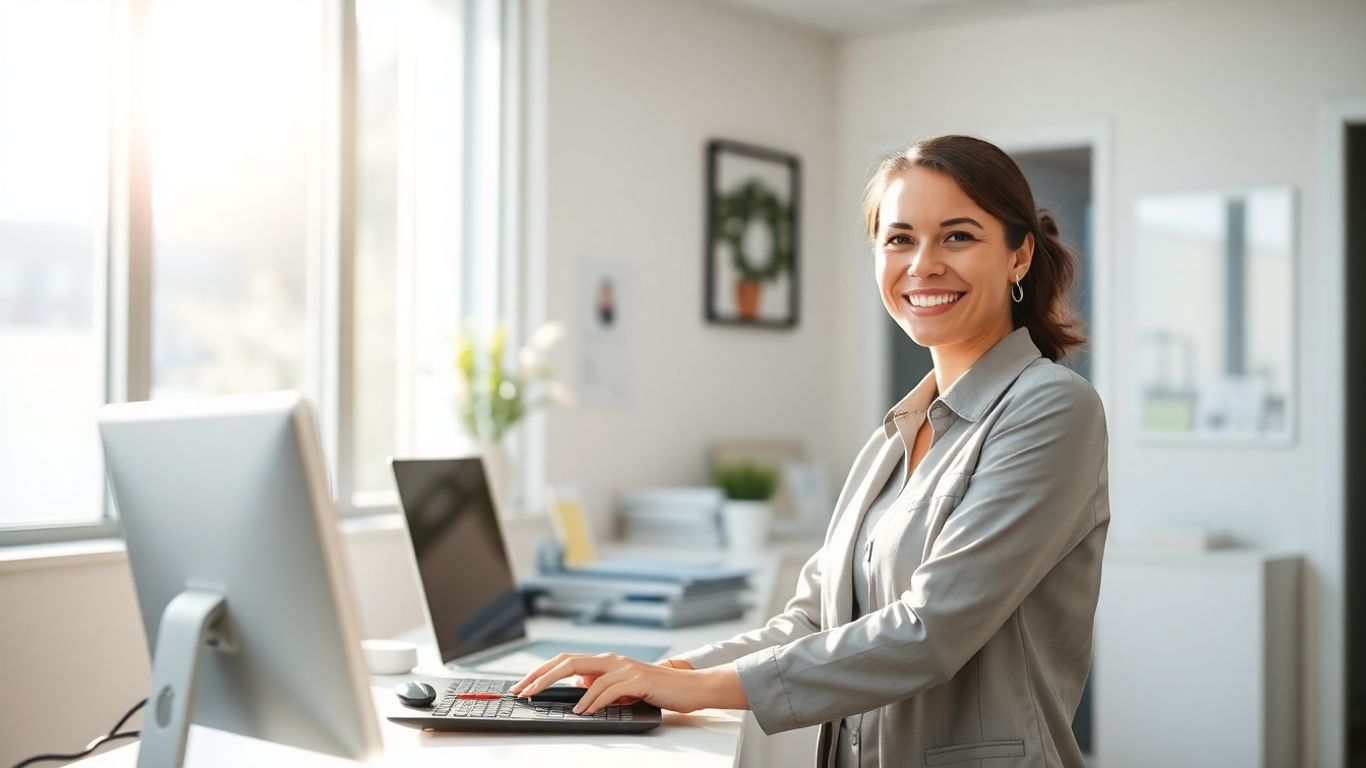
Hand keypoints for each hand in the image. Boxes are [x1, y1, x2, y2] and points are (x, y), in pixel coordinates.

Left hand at [509, 653, 744, 714]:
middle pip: (567, 661)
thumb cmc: (656, 689)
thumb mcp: (623, 687)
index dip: (541, 672)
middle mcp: (612, 660)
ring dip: (559, 688)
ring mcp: (624, 667)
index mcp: (605, 661)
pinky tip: (582, 710)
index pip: (566, 661)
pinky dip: (592, 700)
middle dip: (540, 675)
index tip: (523, 686)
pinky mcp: (637, 679)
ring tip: (543, 701)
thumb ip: (602, 684)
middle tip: (522, 690)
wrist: (689, 688)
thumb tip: (579, 686)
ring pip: (583, 672)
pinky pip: (608, 689)